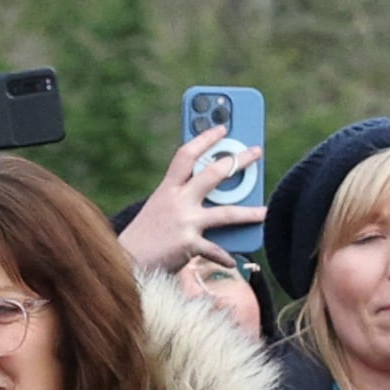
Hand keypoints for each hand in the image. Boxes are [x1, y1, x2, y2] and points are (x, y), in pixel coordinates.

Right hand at [119, 119, 269, 269]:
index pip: (187, 154)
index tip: (222, 127)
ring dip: (249, 212)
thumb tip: (213, 197)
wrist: (125, 263)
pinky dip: (225, 257)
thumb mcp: (158, 209)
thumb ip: (181, 199)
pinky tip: (233, 261)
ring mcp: (184, 222)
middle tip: (256, 152)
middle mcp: (176, 200)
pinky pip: (215, 250)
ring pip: (225, 213)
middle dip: (238, 161)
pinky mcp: (188, 244)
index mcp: (167, 188)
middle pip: (213, 174)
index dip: (205, 138)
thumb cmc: (145, 237)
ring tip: (265, 211)